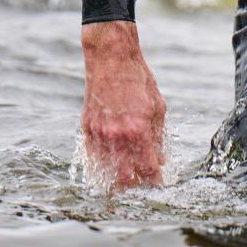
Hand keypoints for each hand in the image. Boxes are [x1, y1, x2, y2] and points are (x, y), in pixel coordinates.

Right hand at [80, 21, 166, 190]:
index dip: (154, 181)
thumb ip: (158, 136)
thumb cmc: (138, 80)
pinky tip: (106, 173)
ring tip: (126, 184)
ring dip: (116, 181)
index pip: (147, 169)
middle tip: (142, 187)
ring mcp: (98, 134)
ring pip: (105, 172)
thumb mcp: (158, 107)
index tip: (158, 185)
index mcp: (138, 130)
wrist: (111, 59)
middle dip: (135, 187)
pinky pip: (90, 158)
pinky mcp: (86, 129)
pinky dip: (99, 169)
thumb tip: (160, 160)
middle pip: (124, 178)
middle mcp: (116, 136)